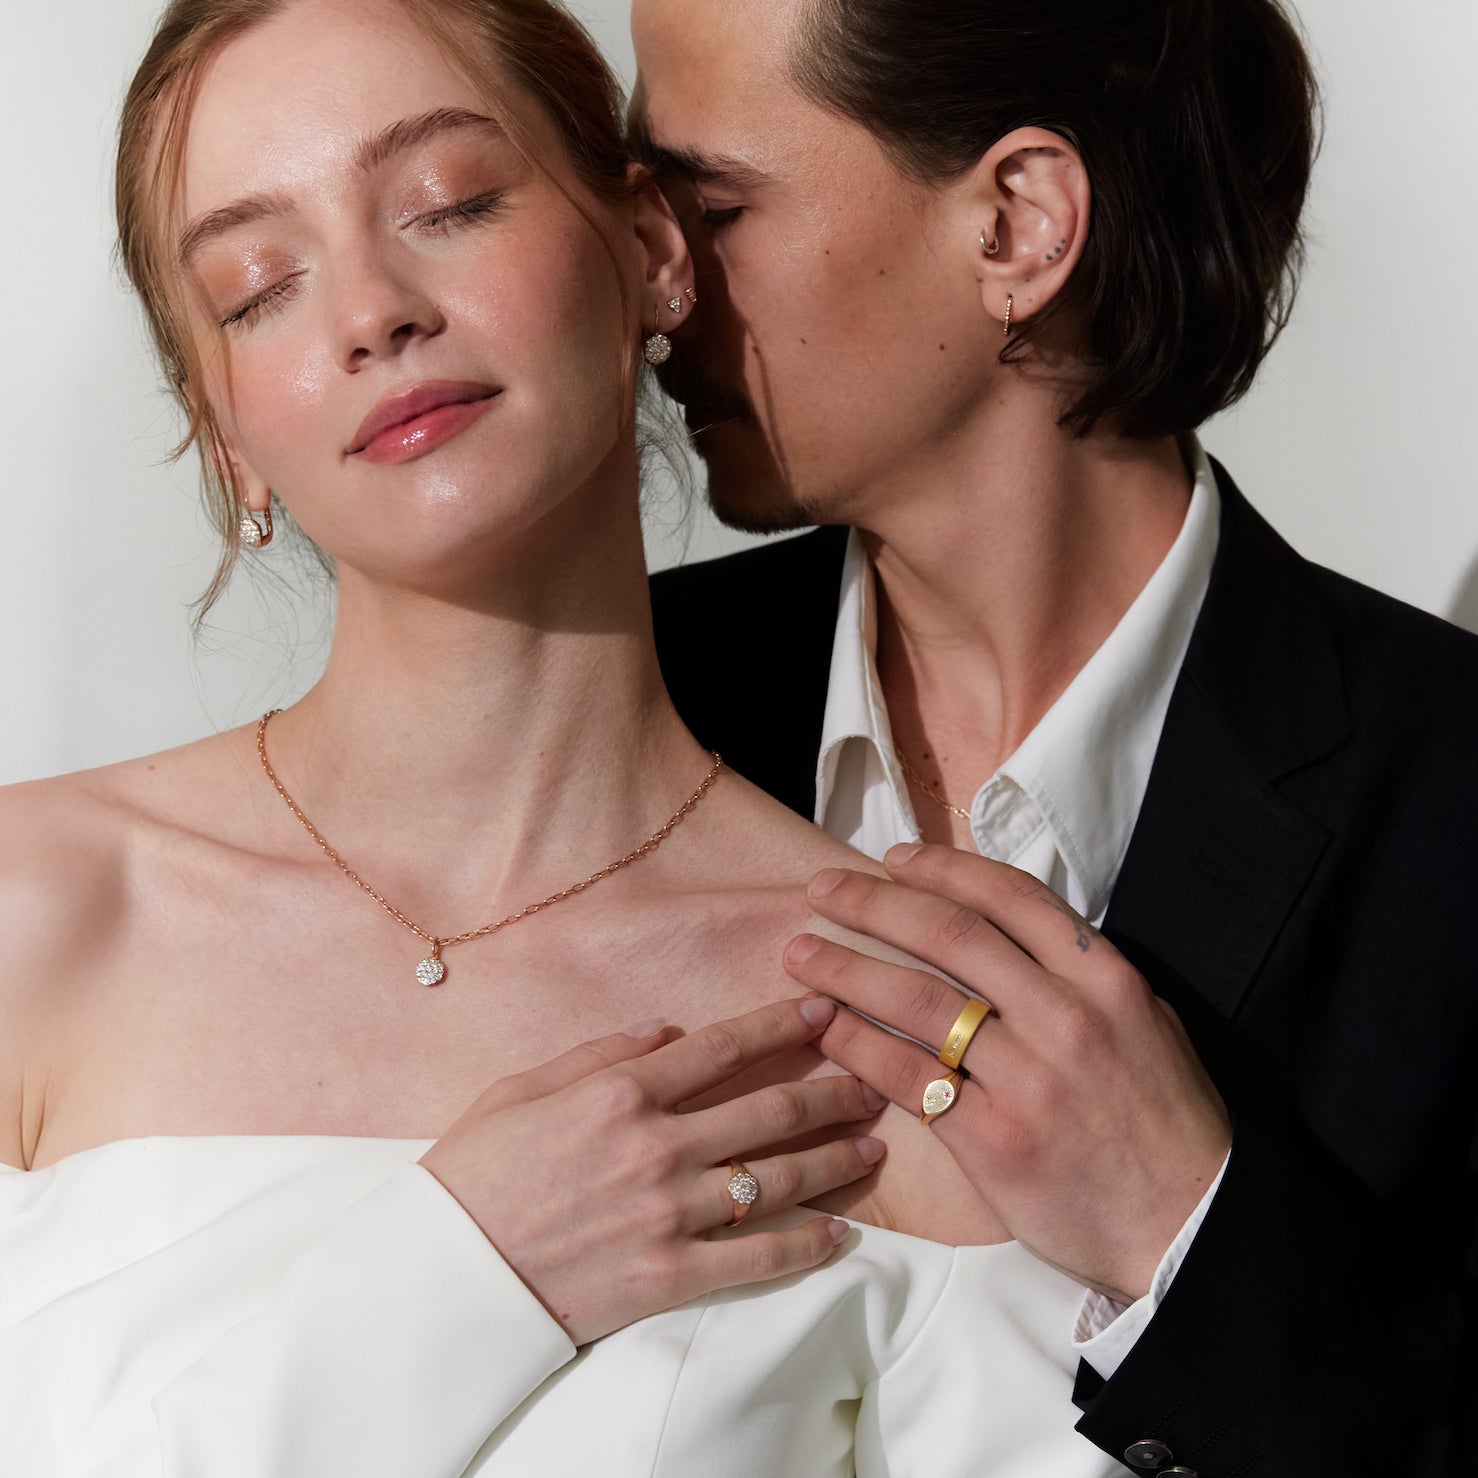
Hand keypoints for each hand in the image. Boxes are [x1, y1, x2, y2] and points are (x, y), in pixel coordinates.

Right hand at [419, 997, 884, 1344]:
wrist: (445, 1275)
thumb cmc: (474, 1171)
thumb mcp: (522, 1088)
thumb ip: (601, 1054)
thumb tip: (668, 1030)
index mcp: (619, 1092)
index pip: (723, 1047)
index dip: (782, 1025)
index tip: (824, 1009)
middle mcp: (656, 1146)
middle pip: (768, 1110)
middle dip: (830, 1091)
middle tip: (871, 1080)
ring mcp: (668, 1213)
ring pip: (777, 1179)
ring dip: (834, 1159)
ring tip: (873, 1146)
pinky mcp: (669, 1275)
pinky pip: (757, 1258)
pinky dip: (806, 1245)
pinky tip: (841, 1231)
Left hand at [783, 846, 1229, 1302]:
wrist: (1190, 1230)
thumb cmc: (1165, 1123)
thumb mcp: (1144, 1022)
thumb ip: (1078, 973)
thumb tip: (1005, 926)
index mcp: (1106, 979)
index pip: (1010, 897)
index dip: (943, 869)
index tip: (891, 858)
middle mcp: (1067, 1017)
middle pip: (951, 937)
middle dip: (875, 904)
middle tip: (821, 888)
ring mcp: (1030, 1080)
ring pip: (919, 1002)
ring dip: (848, 969)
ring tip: (801, 953)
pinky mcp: (995, 1141)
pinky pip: (909, 1078)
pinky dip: (857, 1045)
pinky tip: (823, 1027)